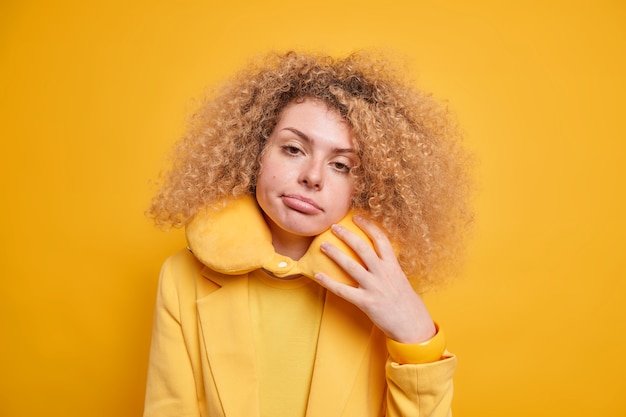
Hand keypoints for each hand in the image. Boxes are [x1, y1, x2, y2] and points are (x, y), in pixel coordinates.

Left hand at [315, 215, 435, 343]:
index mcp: (393, 266)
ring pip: (350, 265)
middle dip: (347, 235)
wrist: (414, 327)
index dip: (368, 226)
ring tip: (324, 245)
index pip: (381, 239)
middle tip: (334, 227)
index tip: (358, 217)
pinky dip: (329, 282)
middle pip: (362, 248)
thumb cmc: (409, 305)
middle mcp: (384, 274)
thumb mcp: (402, 281)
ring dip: (335, 253)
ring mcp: (374, 287)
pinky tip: (318, 275)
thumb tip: (380, 260)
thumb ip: (390, 269)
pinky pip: (343, 290)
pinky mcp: (366, 302)